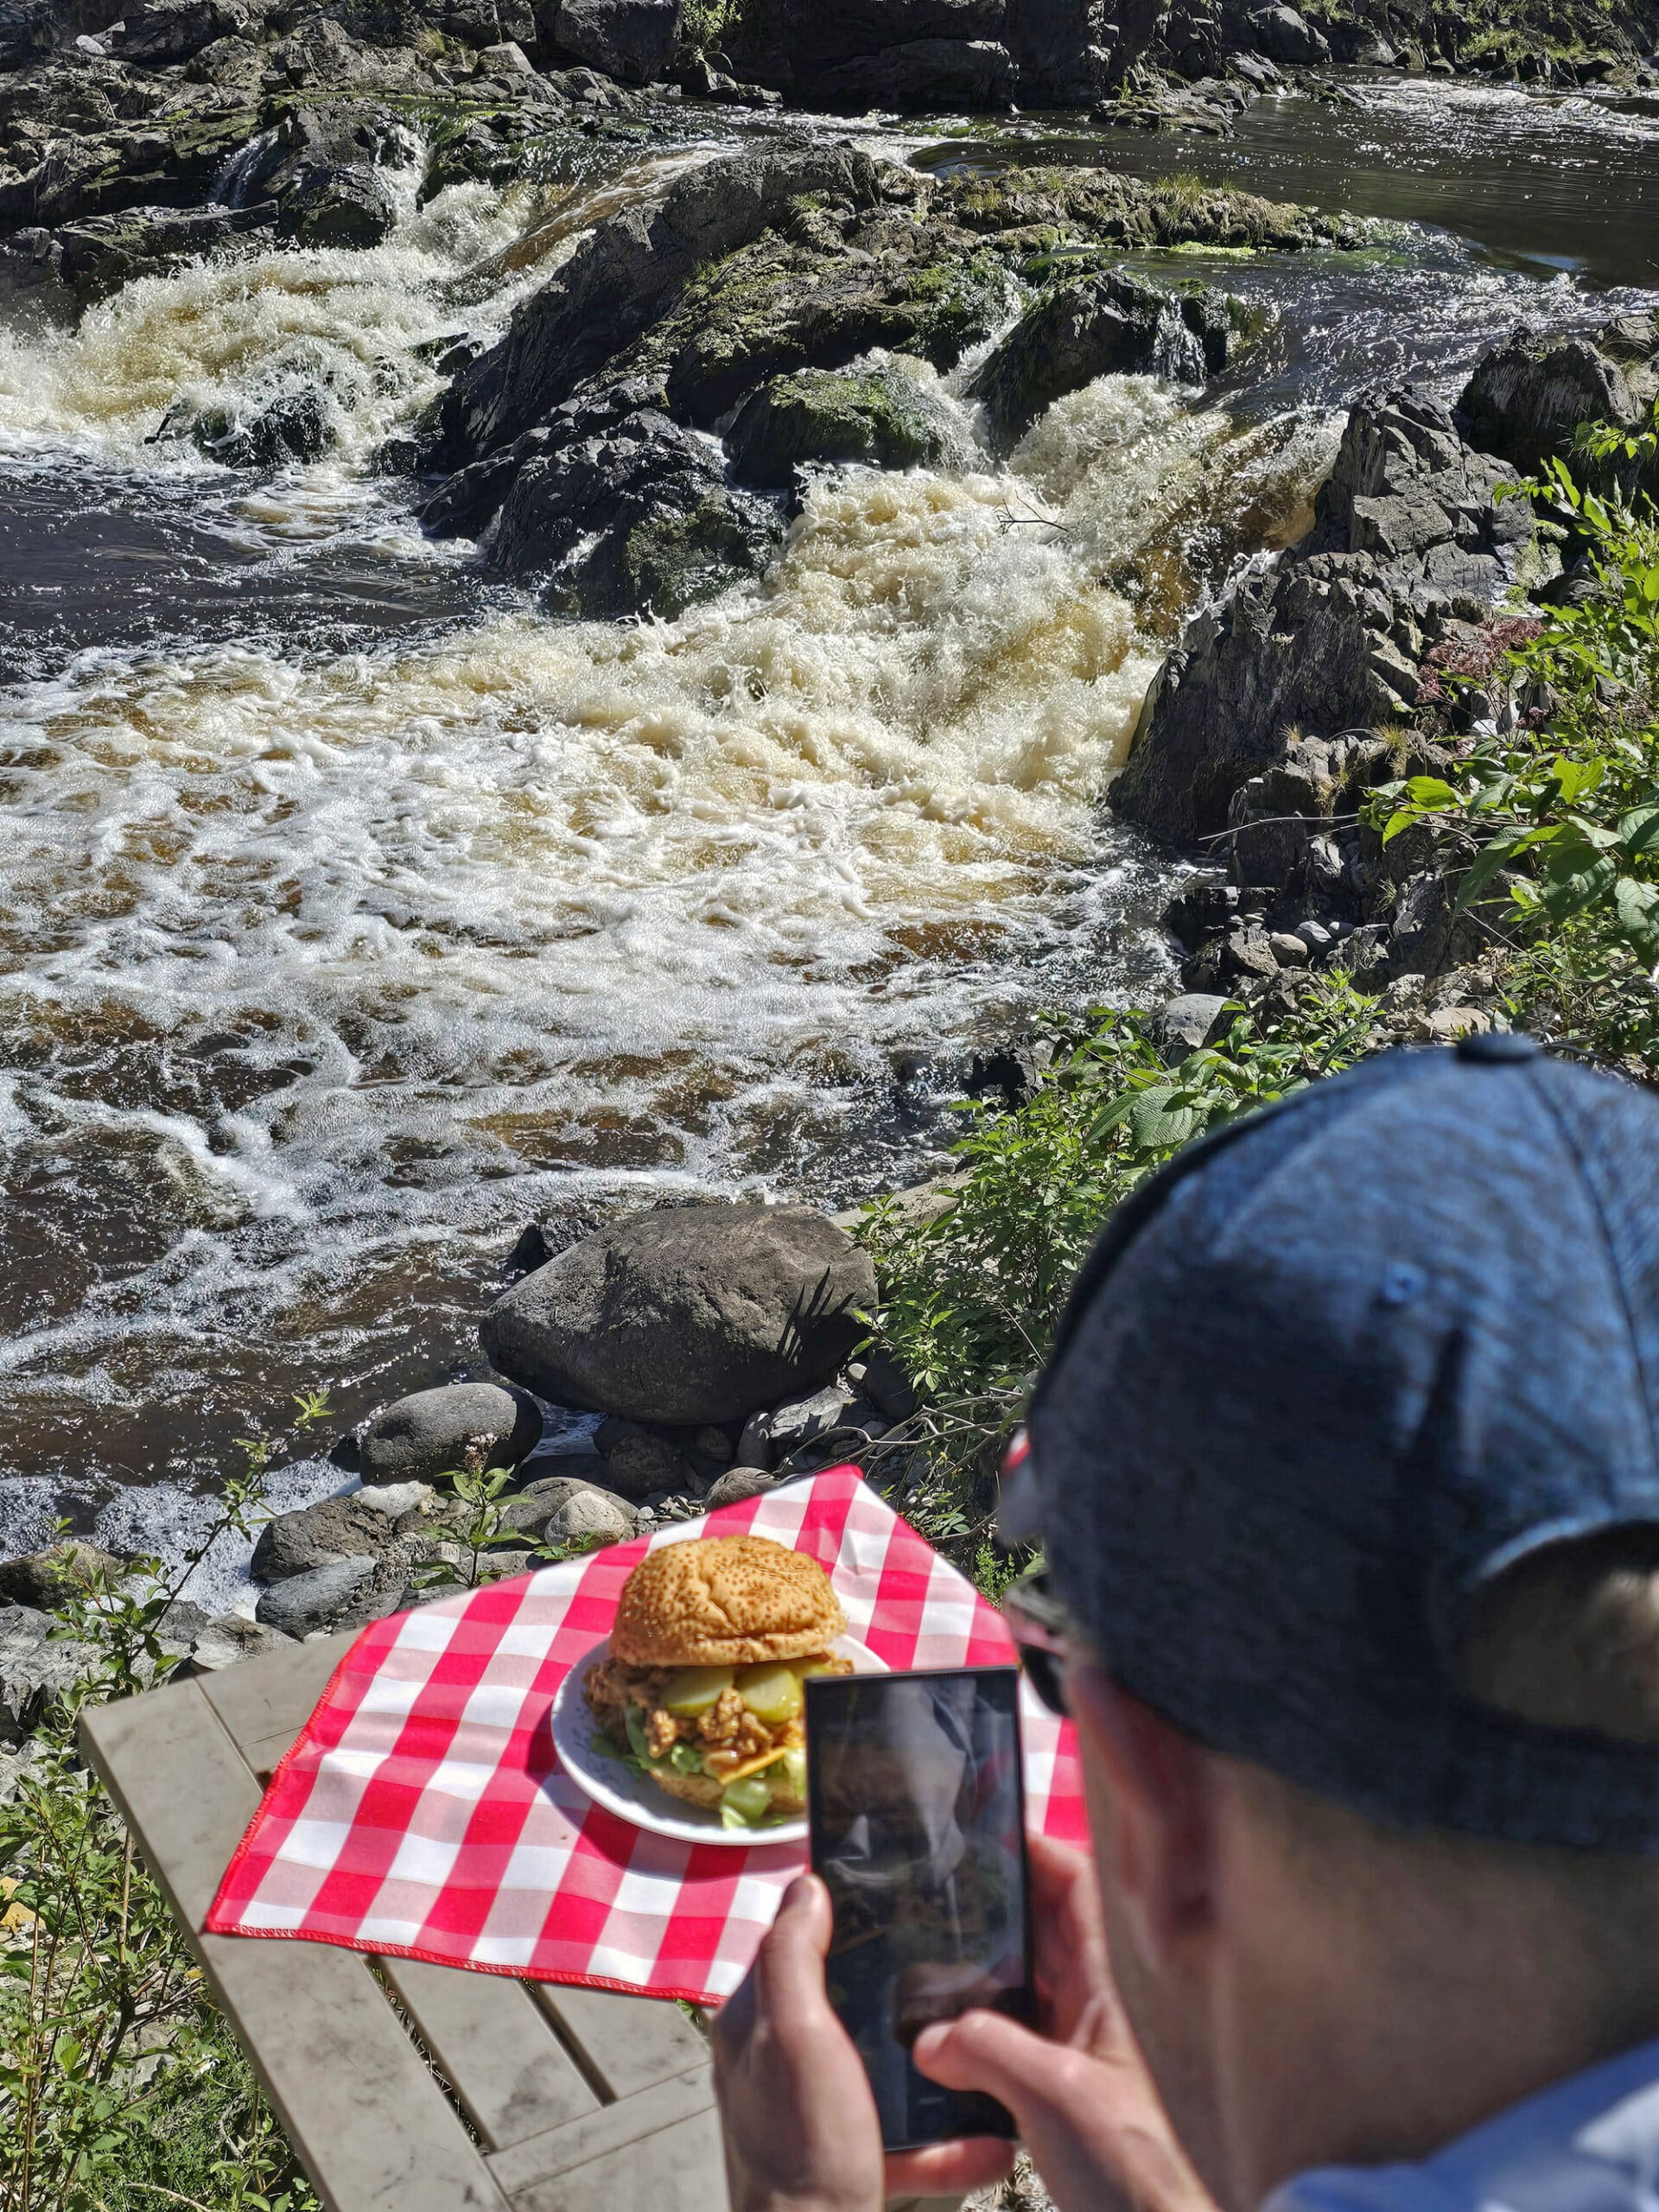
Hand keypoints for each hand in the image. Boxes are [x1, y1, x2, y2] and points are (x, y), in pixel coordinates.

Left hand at [712, 1873, 1014, 2211]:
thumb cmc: (803, 2148)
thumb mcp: (796, 2035)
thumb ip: (795, 1958)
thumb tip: (807, 1886)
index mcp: (755, 2027)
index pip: (794, 1947)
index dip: (839, 1917)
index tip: (898, 1896)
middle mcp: (779, 2069)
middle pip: (848, 2008)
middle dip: (902, 1994)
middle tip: (959, 1969)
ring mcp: (815, 2119)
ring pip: (884, 2077)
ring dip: (937, 2073)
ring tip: (986, 2051)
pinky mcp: (849, 2165)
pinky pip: (905, 2143)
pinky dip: (946, 2145)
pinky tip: (992, 2143)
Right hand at [911, 1833, 1214, 2211]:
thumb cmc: (1136, 2169)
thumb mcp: (1057, 2097)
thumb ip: (988, 2050)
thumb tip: (927, 2035)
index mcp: (1115, 1985)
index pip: (1079, 1887)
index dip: (1035, 1850)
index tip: (983, 1830)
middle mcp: (1100, 2008)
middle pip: (1043, 1931)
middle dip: (993, 1907)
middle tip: (933, 1887)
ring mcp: (1082, 2051)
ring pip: (1025, 1987)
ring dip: (980, 1973)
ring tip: (921, 1954)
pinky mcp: (1064, 2094)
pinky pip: (1014, 2040)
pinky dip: (978, 2031)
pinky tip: (936, 2039)